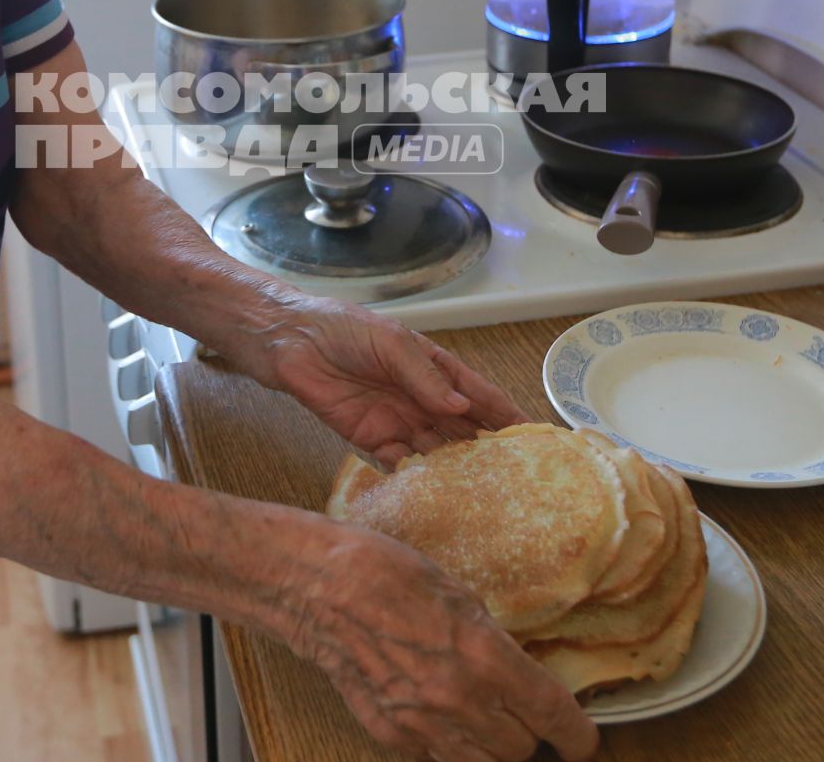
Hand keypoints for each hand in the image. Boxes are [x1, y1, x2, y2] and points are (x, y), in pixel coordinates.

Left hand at [255, 299, 527, 468]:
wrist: (288, 342)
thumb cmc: (342, 329)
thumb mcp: (391, 343)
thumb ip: (424, 377)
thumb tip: (460, 407)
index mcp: (434, 369)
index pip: (479, 396)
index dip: (507, 416)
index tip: (535, 438)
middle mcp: (422, 399)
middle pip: (463, 431)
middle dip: (488, 452)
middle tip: (516, 479)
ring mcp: (397, 422)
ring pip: (437, 452)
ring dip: (456, 470)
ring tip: (483, 494)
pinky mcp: (369, 441)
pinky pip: (400, 465)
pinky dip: (417, 478)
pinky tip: (435, 493)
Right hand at [284, 527, 598, 761]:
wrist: (317, 585)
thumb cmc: (385, 572)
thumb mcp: (461, 594)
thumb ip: (493, 642)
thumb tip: (515, 672)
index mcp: (486, 658)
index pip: (553, 717)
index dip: (577, 736)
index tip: (582, 740)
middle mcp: (459, 701)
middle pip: (520, 750)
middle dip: (530, 734)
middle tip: (525, 714)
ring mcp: (421, 724)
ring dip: (492, 748)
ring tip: (488, 722)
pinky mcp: (388, 733)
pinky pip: (435, 758)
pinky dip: (448, 746)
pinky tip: (442, 717)